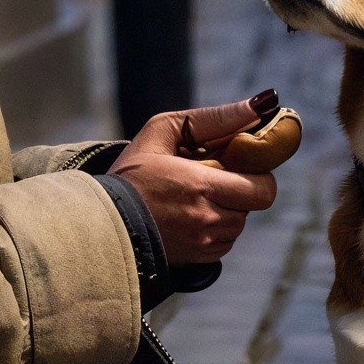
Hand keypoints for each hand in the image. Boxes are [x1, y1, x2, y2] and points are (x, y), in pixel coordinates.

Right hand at [109, 96, 280, 264]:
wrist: (100, 217)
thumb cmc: (133, 170)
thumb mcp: (164, 130)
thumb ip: (217, 118)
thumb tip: (263, 104)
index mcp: (201, 185)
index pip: (263, 188)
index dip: (256, 175)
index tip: (236, 165)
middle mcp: (206, 219)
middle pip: (254, 206)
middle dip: (241, 191)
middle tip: (214, 180)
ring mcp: (202, 242)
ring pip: (238, 224)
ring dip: (227, 210)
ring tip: (194, 198)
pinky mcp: (196, 259)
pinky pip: (224, 243)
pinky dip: (214, 230)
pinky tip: (188, 217)